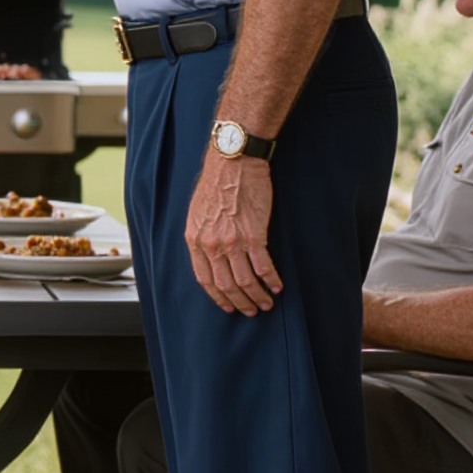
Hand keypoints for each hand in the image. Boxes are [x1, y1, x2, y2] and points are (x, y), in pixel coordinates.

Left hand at [184, 155, 282, 314]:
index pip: (205, 279)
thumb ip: (202, 236)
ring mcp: (232, 242)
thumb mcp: (198, 212)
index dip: (218, 297)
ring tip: (267, 304)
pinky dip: (271, 281)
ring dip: (257, 297)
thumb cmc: (217, 183)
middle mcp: (211, 245)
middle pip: (225, 285)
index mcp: (195, 240)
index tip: (228, 306)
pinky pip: (263, 267)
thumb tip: (210, 254)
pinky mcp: (254, 235)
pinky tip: (277, 287)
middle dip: (240, 302)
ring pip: (245, 281)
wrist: (233, 161)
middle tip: (251, 311)